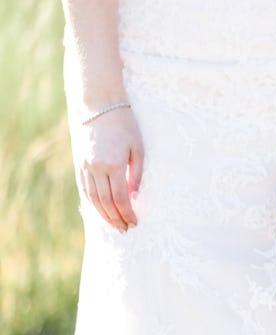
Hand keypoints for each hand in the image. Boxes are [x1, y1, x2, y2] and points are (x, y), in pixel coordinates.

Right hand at [77, 107, 143, 231]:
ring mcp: (85, 166)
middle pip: (105, 202)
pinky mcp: (79, 163)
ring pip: (92, 198)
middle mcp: (96, 168)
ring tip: (114, 224)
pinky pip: (84, 188)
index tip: (134, 223)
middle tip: (125, 229)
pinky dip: (91, 202)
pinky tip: (98, 210)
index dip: (127, 213)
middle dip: (116, 218)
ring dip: (103, 214)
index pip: (120, 198)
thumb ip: (136, 174)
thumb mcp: (137, 148)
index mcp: (113, 165)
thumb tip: (134, 195)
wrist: (97, 105)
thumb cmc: (124, 124)